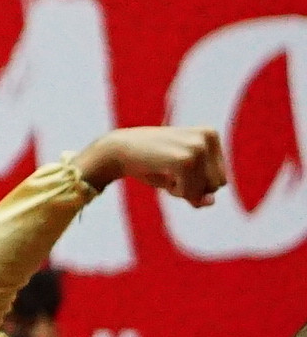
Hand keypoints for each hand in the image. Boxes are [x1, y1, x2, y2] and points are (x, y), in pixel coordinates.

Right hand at [79, 126, 228, 204]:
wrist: (115, 151)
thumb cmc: (149, 163)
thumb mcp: (181, 177)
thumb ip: (201, 192)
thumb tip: (211, 202)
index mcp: (210, 134)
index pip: (221, 178)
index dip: (197, 183)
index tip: (174, 168)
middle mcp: (207, 137)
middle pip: (218, 184)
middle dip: (193, 187)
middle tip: (168, 172)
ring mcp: (197, 148)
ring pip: (207, 190)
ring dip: (184, 190)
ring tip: (164, 172)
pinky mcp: (186, 160)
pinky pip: (192, 193)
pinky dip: (176, 192)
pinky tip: (161, 175)